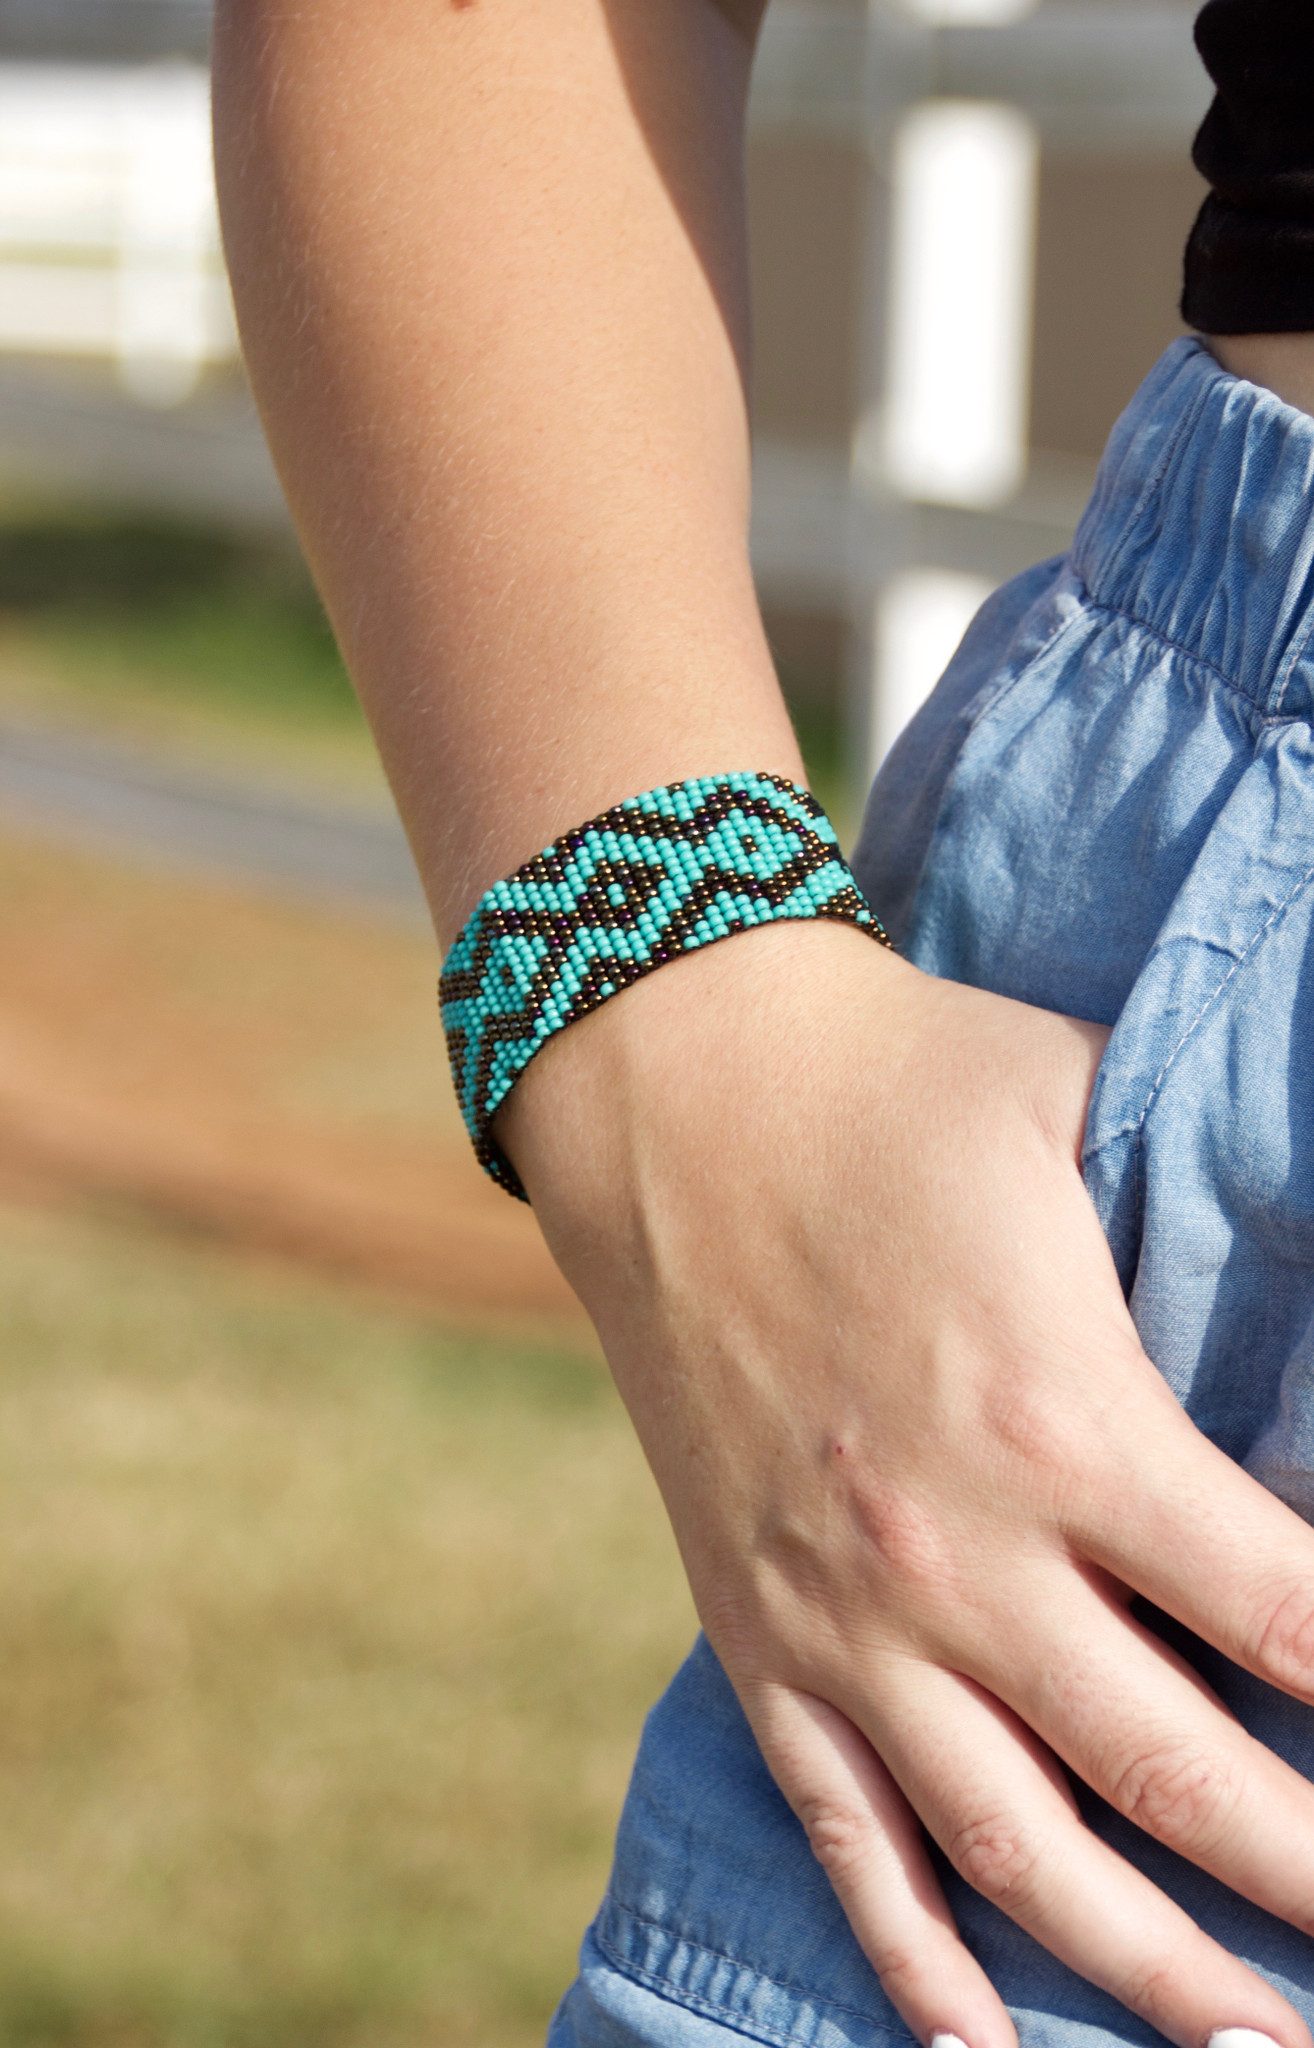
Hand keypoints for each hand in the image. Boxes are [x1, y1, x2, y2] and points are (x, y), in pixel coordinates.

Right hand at [502, 919, 1313, 2047]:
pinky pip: (846, 1835)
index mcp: (1066, 1423)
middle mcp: (957, 1555)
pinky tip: (986, 2044)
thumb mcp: (1083, 1105)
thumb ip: (1218, 1208)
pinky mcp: (755, 1628)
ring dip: (1155, 1971)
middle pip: (1184, 1779)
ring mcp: (842, 1613)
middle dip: (1313, 1880)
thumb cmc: (900, 1082)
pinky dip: (917, 1961)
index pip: (1290, 1621)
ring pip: (1023, 1853)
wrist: (670, 1079)